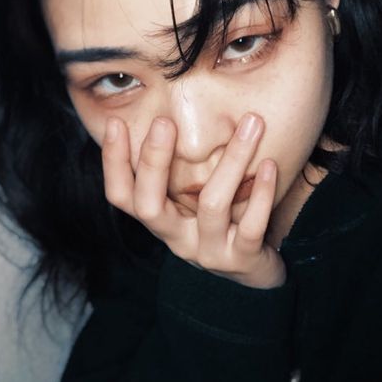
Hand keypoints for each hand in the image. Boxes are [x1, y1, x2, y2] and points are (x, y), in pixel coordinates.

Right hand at [102, 113, 285, 288]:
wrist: (256, 273)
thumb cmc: (222, 221)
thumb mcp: (193, 198)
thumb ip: (180, 167)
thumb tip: (167, 109)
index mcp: (161, 220)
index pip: (121, 196)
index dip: (112, 163)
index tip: (114, 123)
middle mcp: (177, 239)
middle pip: (149, 206)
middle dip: (154, 162)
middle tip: (165, 122)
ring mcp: (209, 252)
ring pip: (212, 206)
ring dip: (232, 161)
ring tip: (251, 123)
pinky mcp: (242, 260)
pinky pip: (251, 227)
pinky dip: (262, 193)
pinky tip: (269, 164)